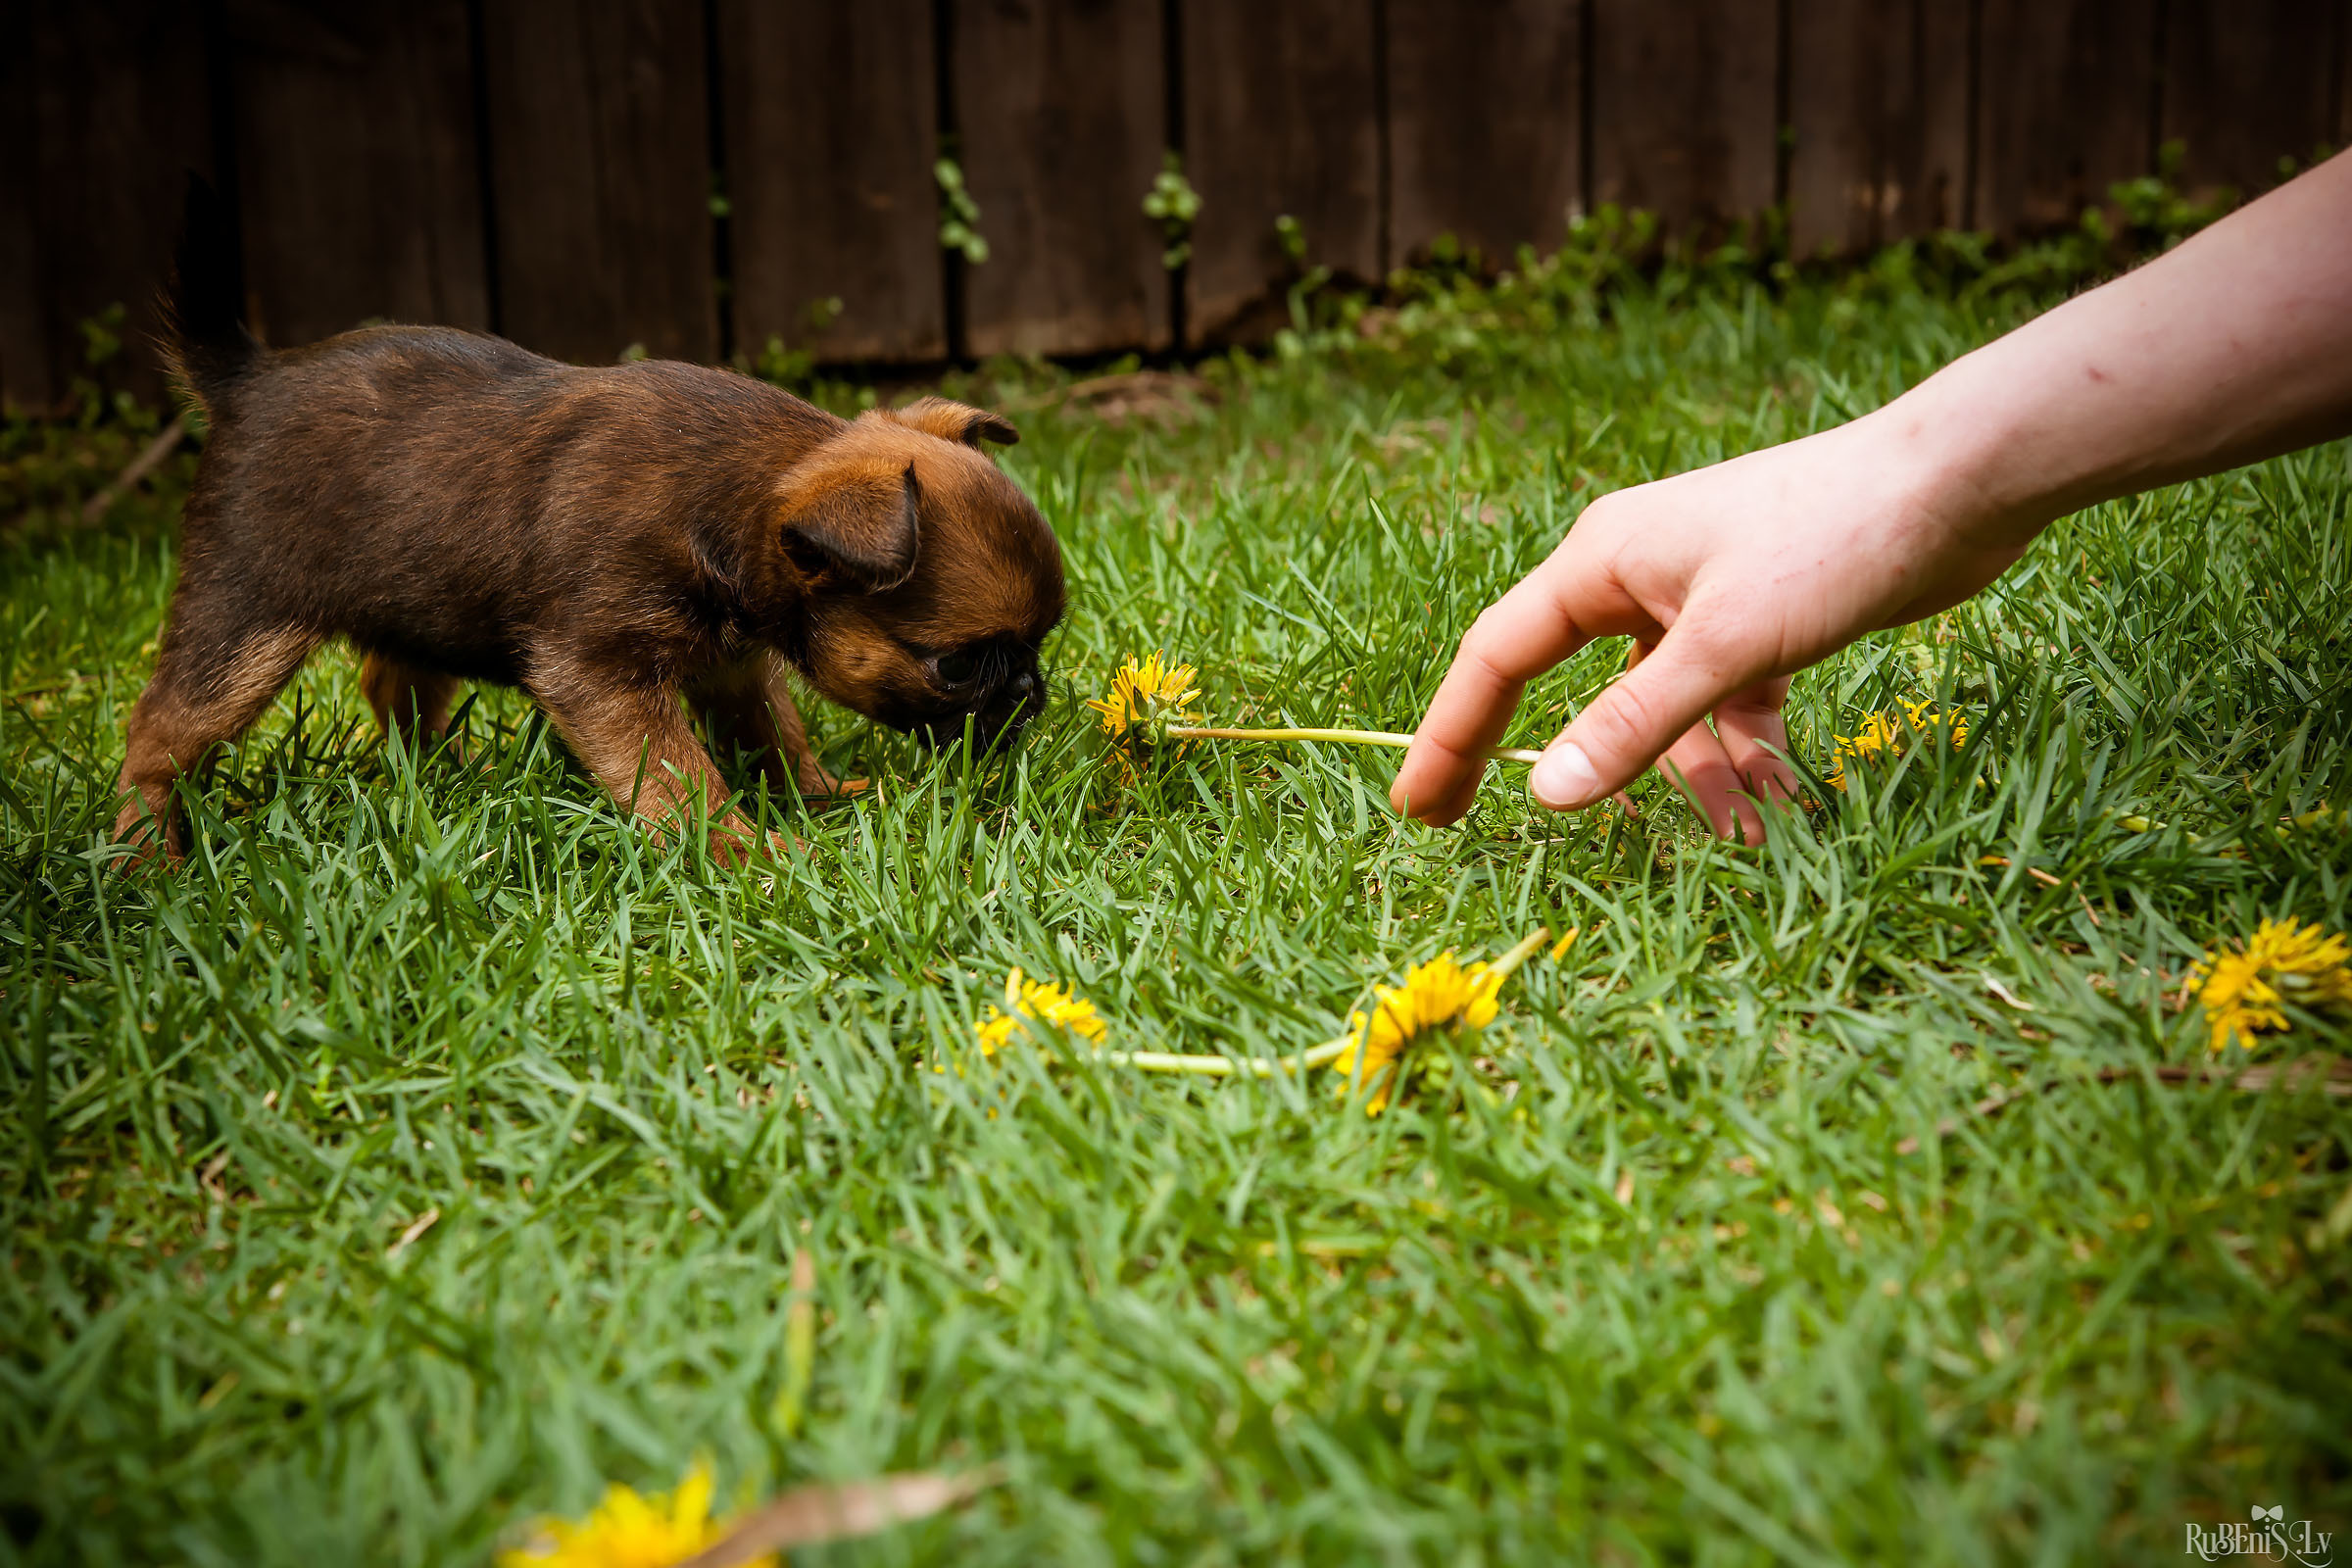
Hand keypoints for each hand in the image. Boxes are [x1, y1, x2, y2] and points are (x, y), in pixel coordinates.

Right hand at [1390, 413, 2029, 838]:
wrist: (1963, 481)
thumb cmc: (1833, 541)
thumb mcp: (1726, 645)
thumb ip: (1633, 724)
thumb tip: (1546, 793)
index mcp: (1602, 560)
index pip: (1497, 657)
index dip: (1451, 736)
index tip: (1417, 809)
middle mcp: (1636, 575)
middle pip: (1565, 687)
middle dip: (1554, 764)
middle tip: (1482, 834)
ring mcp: (1698, 597)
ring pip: (1663, 710)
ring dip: (1697, 776)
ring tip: (1751, 833)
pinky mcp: (1761, 620)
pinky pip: (1725, 703)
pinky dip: (1747, 752)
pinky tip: (1783, 798)